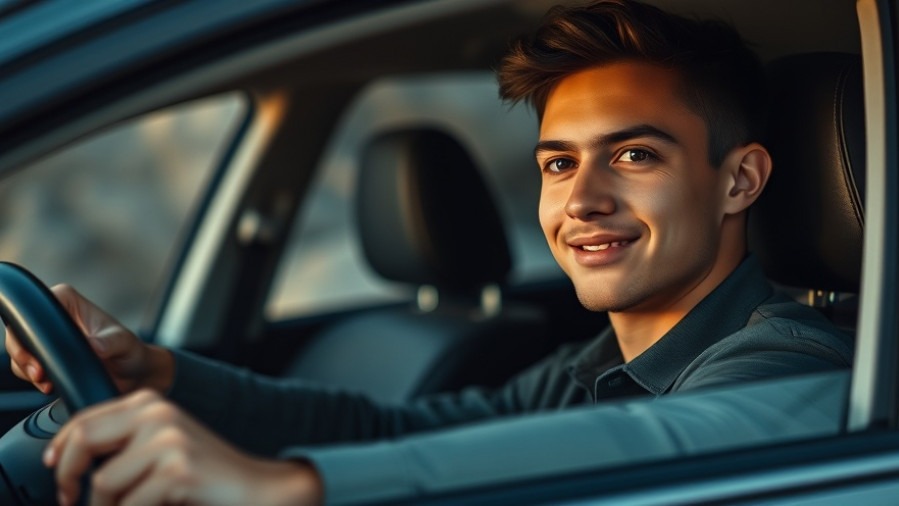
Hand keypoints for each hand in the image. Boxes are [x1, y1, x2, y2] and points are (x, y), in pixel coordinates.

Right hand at [5, 283, 172, 394]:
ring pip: (20, 350)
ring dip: (26, 368)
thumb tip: (94, 346)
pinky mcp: (46, 356)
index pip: (37, 306)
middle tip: (38, 372)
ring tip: (45, 381)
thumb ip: (109, 343)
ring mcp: (49, 337)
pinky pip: (26, 366)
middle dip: (23, 353)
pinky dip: (32, 378)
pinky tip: (47, 385)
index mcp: (68, 301)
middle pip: (20, 330)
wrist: (133, 374)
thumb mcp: (123, 344)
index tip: (38, 351)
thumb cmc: (130, 351)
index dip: (30, 327)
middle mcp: (55, 316)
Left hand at [45, 389, 322, 505]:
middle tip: (68, 499)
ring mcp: (169, 439)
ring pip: (104, 483)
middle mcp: (159, 413)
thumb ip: (126, 442)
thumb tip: (73, 461)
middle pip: (85, 440)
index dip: (61, 449)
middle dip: (69, 477)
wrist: (258, 489)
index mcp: (151, 402)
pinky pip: (127, 505)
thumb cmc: (208, 476)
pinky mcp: (177, 469)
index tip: (58, 473)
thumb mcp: (163, 447)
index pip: (85, 419)